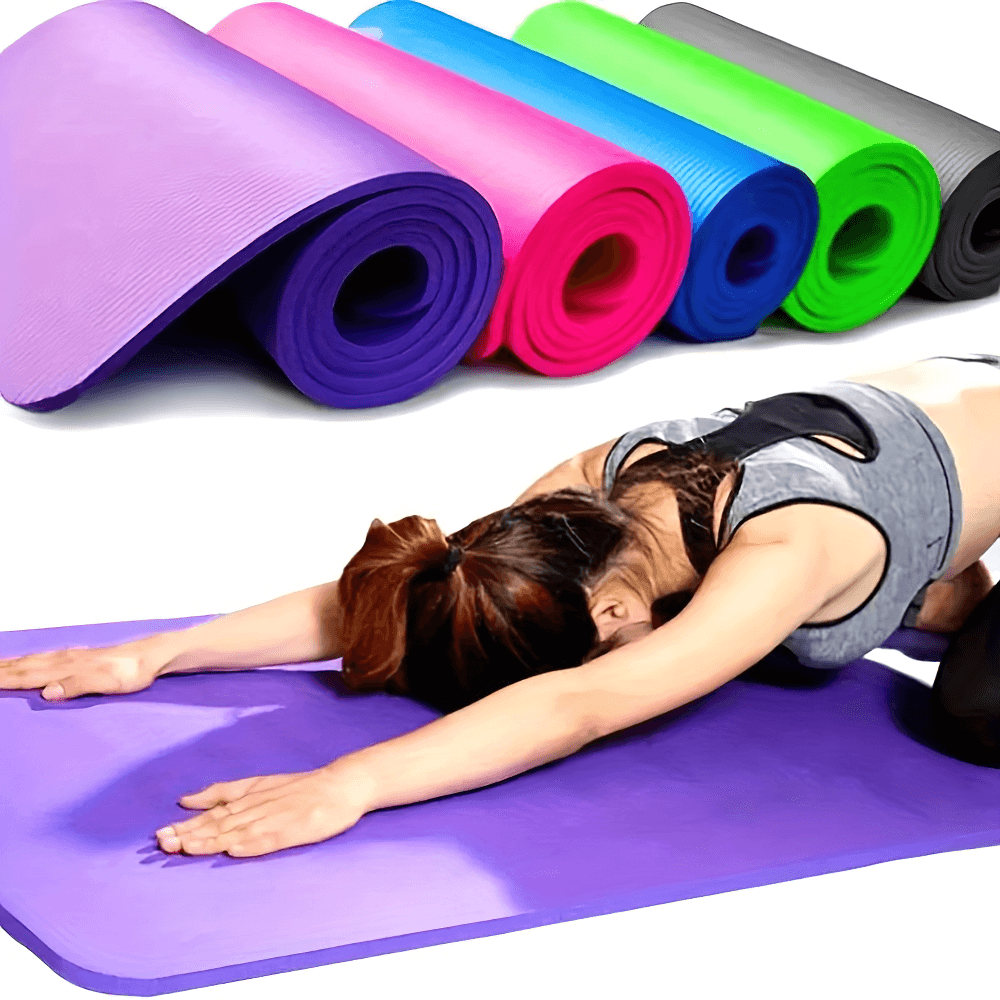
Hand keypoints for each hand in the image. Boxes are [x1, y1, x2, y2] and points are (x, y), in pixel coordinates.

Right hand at [0, 638, 167, 700]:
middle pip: (25, 666)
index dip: (4, 679)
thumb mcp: (107, 683)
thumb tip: (47, 691)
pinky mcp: (79, 657)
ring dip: (11, 663)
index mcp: (67, 668)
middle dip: (1, 669)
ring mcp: (72, 657)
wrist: (150, 656)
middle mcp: (65, 660)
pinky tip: (28, 660)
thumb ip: (77, 686)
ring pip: (33, 660)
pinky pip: (45, 658)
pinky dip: (29, 660)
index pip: (28, 675)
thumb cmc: (131, 673)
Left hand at [155, 764, 373, 857]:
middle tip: (162, 844)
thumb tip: (184, 799)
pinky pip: (271, 839)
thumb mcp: (258, 783)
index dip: (186, 825)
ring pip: (239, 831)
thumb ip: (224, 792)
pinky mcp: (295, 829)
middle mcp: (258, 806)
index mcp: (249, 796)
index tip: (160, 836)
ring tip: (187, 849)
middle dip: (190, 834)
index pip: (212, 813)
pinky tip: (235, 851)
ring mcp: (276, 818)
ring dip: (212, 840)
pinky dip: (252, 845)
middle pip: (219, 823)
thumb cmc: (299, 787)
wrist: (341, 784)